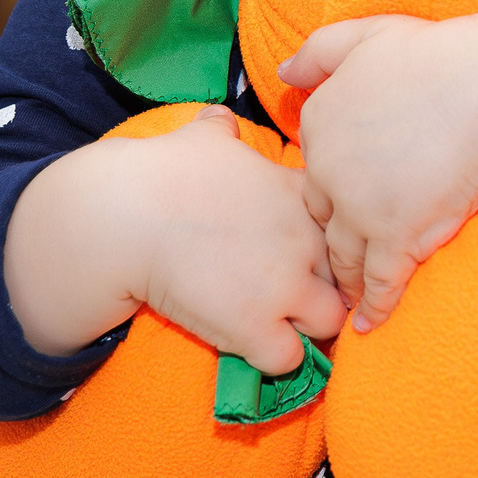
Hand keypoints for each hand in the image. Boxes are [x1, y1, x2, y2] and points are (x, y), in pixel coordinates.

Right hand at [133, 108, 346, 372]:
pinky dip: (274, 357)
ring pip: (332, 320)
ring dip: (309, 324)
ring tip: (278, 321)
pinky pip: (289, 360)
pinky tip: (250, 342)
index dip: (328, 239)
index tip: (303, 249)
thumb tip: (219, 117)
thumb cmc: (161, 170)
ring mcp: (285, 286)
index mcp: (298, 194)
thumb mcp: (204, 137)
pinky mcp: (255, 327)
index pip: (347, 222)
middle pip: (350, 273)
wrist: (127, 214)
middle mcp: (305, 239)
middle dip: (330, 285)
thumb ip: (223, 131)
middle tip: (295, 292)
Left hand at [280, 4, 477, 332]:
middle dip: (330, 240)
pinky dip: (374, 307)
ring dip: (346, 280)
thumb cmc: (435, 56)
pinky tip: (370, 325)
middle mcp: (328, 171)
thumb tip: (284, 72)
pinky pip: (378, 282)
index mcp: (319, 124)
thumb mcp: (364, 36)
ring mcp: (360, 209)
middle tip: (337, 263)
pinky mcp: (396, 237)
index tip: (342, 206)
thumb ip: (318, 52)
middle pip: (322, 218)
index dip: (332, 189)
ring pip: (343, 256)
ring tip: (347, 301)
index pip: (314, 171)